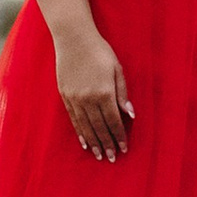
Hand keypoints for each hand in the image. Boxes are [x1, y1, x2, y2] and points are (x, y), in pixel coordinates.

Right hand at [54, 26, 133, 163]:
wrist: (73, 38)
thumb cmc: (99, 51)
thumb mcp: (117, 69)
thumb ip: (122, 93)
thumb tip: (130, 114)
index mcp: (104, 92)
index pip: (114, 121)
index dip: (119, 136)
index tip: (124, 148)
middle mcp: (89, 99)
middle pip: (99, 127)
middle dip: (107, 144)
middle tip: (112, 158)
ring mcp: (75, 98)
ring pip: (85, 126)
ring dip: (93, 142)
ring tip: (99, 155)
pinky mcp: (65, 96)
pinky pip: (74, 119)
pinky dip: (80, 132)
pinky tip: (84, 142)